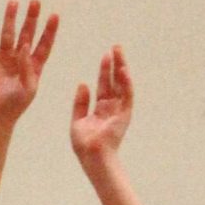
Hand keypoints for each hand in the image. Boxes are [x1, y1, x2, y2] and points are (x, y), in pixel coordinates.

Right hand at [0, 0, 58, 128]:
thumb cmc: (15, 105)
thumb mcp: (28, 89)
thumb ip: (28, 68)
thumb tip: (25, 46)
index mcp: (34, 65)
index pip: (44, 44)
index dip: (49, 31)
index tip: (54, 15)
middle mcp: (20, 58)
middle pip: (27, 33)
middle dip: (32, 18)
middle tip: (36, 2)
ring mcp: (4, 57)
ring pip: (8, 33)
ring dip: (10, 18)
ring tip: (14, 1)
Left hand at [71, 45, 132, 163]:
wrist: (92, 156)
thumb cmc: (84, 144)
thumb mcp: (77, 120)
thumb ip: (80, 103)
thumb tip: (82, 84)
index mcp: (101, 110)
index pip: (104, 85)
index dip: (104, 70)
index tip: (105, 55)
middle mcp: (112, 108)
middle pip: (114, 82)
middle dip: (115, 65)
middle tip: (115, 48)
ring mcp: (119, 111)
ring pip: (122, 85)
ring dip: (122, 68)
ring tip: (120, 53)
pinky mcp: (124, 115)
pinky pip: (127, 96)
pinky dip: (126, 83)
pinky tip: (123, 70)